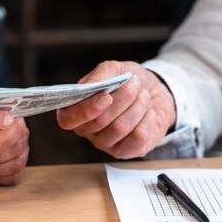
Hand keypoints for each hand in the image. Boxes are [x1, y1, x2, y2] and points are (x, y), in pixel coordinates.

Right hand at [56, 61, 175, 158]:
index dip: (86, 110)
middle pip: (99, 121)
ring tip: (144, 95)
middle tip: (134, 84)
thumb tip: (90, 87)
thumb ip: (100, 75)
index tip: (106, 97)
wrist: (153, 93)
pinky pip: (137, 137)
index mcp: (75, 109)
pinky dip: (147, 118)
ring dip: (138, 106)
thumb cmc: (127, 82)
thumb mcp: (114, 69)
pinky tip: (148, 112)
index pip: (68, 119)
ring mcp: (104, 143)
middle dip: (123, 98)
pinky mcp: (125, 151)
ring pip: (120, 127)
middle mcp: (86, 129)